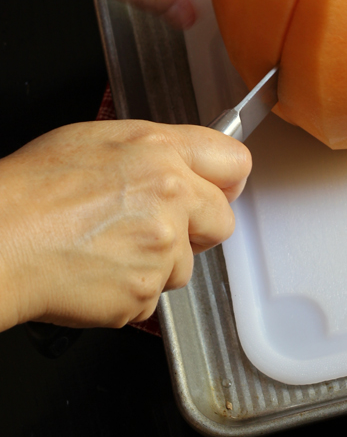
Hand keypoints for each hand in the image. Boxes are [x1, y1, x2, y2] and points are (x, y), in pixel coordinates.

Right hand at [0, 120, 250, 329]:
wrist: (0, 240)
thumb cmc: (32, 190)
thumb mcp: (98, 140)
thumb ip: (155, 151)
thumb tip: (183, 164)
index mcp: (161, 153)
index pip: (234, 161)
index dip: (226, 179)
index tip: (220, 189)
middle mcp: (171, 198)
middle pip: (222, 220)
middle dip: (197, 227)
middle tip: (155, 226)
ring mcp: (161, 249)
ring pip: (186, 265)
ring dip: (159, 263)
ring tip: (109, 248)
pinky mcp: (144, 292)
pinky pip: (153, 296)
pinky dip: (130, 290)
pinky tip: (98, 270)